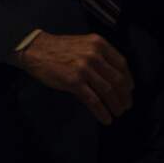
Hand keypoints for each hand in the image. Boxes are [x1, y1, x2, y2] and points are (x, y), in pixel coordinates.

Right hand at [12, 31, 133, 124]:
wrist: (34, 49)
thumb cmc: (57, 48)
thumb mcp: (82, 45)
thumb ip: (98, 56)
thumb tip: (113, 78)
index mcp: (98, 44)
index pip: (122, 64)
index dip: (128, 80)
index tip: (129, 90)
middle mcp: (94, 55)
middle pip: (118, 80)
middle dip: (125, 96)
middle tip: (126, 106)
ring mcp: (84, 68)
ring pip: (108, 91)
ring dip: (116, 105)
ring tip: (117, 113)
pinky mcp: (74, 81)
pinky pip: (93, 100)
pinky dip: (102, 112)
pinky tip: (105, 118)